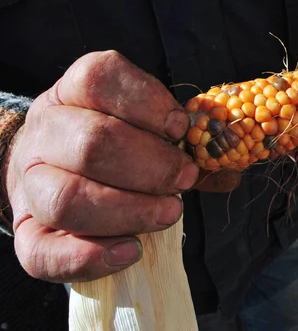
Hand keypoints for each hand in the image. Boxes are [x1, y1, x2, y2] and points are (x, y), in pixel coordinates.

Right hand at [2, 51, 239, 282]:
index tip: (179, 127)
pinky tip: (132, 250)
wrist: (54, 171)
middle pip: (90, 142)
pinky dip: (91, 256)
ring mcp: (29, 183)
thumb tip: (232, 161)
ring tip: (169, 214)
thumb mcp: (144, 128)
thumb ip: (185, 141)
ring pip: (66, 199)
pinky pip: (42, 253)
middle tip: (185, 179)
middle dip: (151, 165)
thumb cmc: (115, 147)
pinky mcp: (26, 232)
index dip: (146, 102)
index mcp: (73, 93)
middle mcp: (45, 131)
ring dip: (129, 210)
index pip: (98, 79)